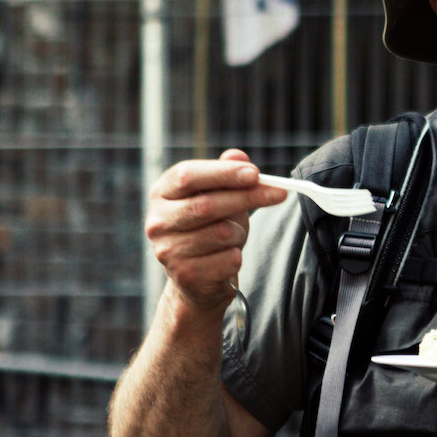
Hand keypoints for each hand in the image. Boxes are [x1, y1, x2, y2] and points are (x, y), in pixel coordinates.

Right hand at [144, 150, 286, 317]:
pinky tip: (227, 258)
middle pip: (206, 205)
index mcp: (162, 193)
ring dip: (239, 233)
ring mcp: (167, 250)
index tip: (255, 173)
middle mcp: (158, 221)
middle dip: (246, 197)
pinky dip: (237, 257)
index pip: (187, 176)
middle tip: (278, 193)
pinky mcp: (185, 275)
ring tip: (233, 237)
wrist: (198, 280)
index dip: (223, 173)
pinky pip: (228, 260)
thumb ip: (227, 175)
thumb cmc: (210, 230)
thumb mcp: (219, 197)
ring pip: (221, 234)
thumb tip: (238, 156)